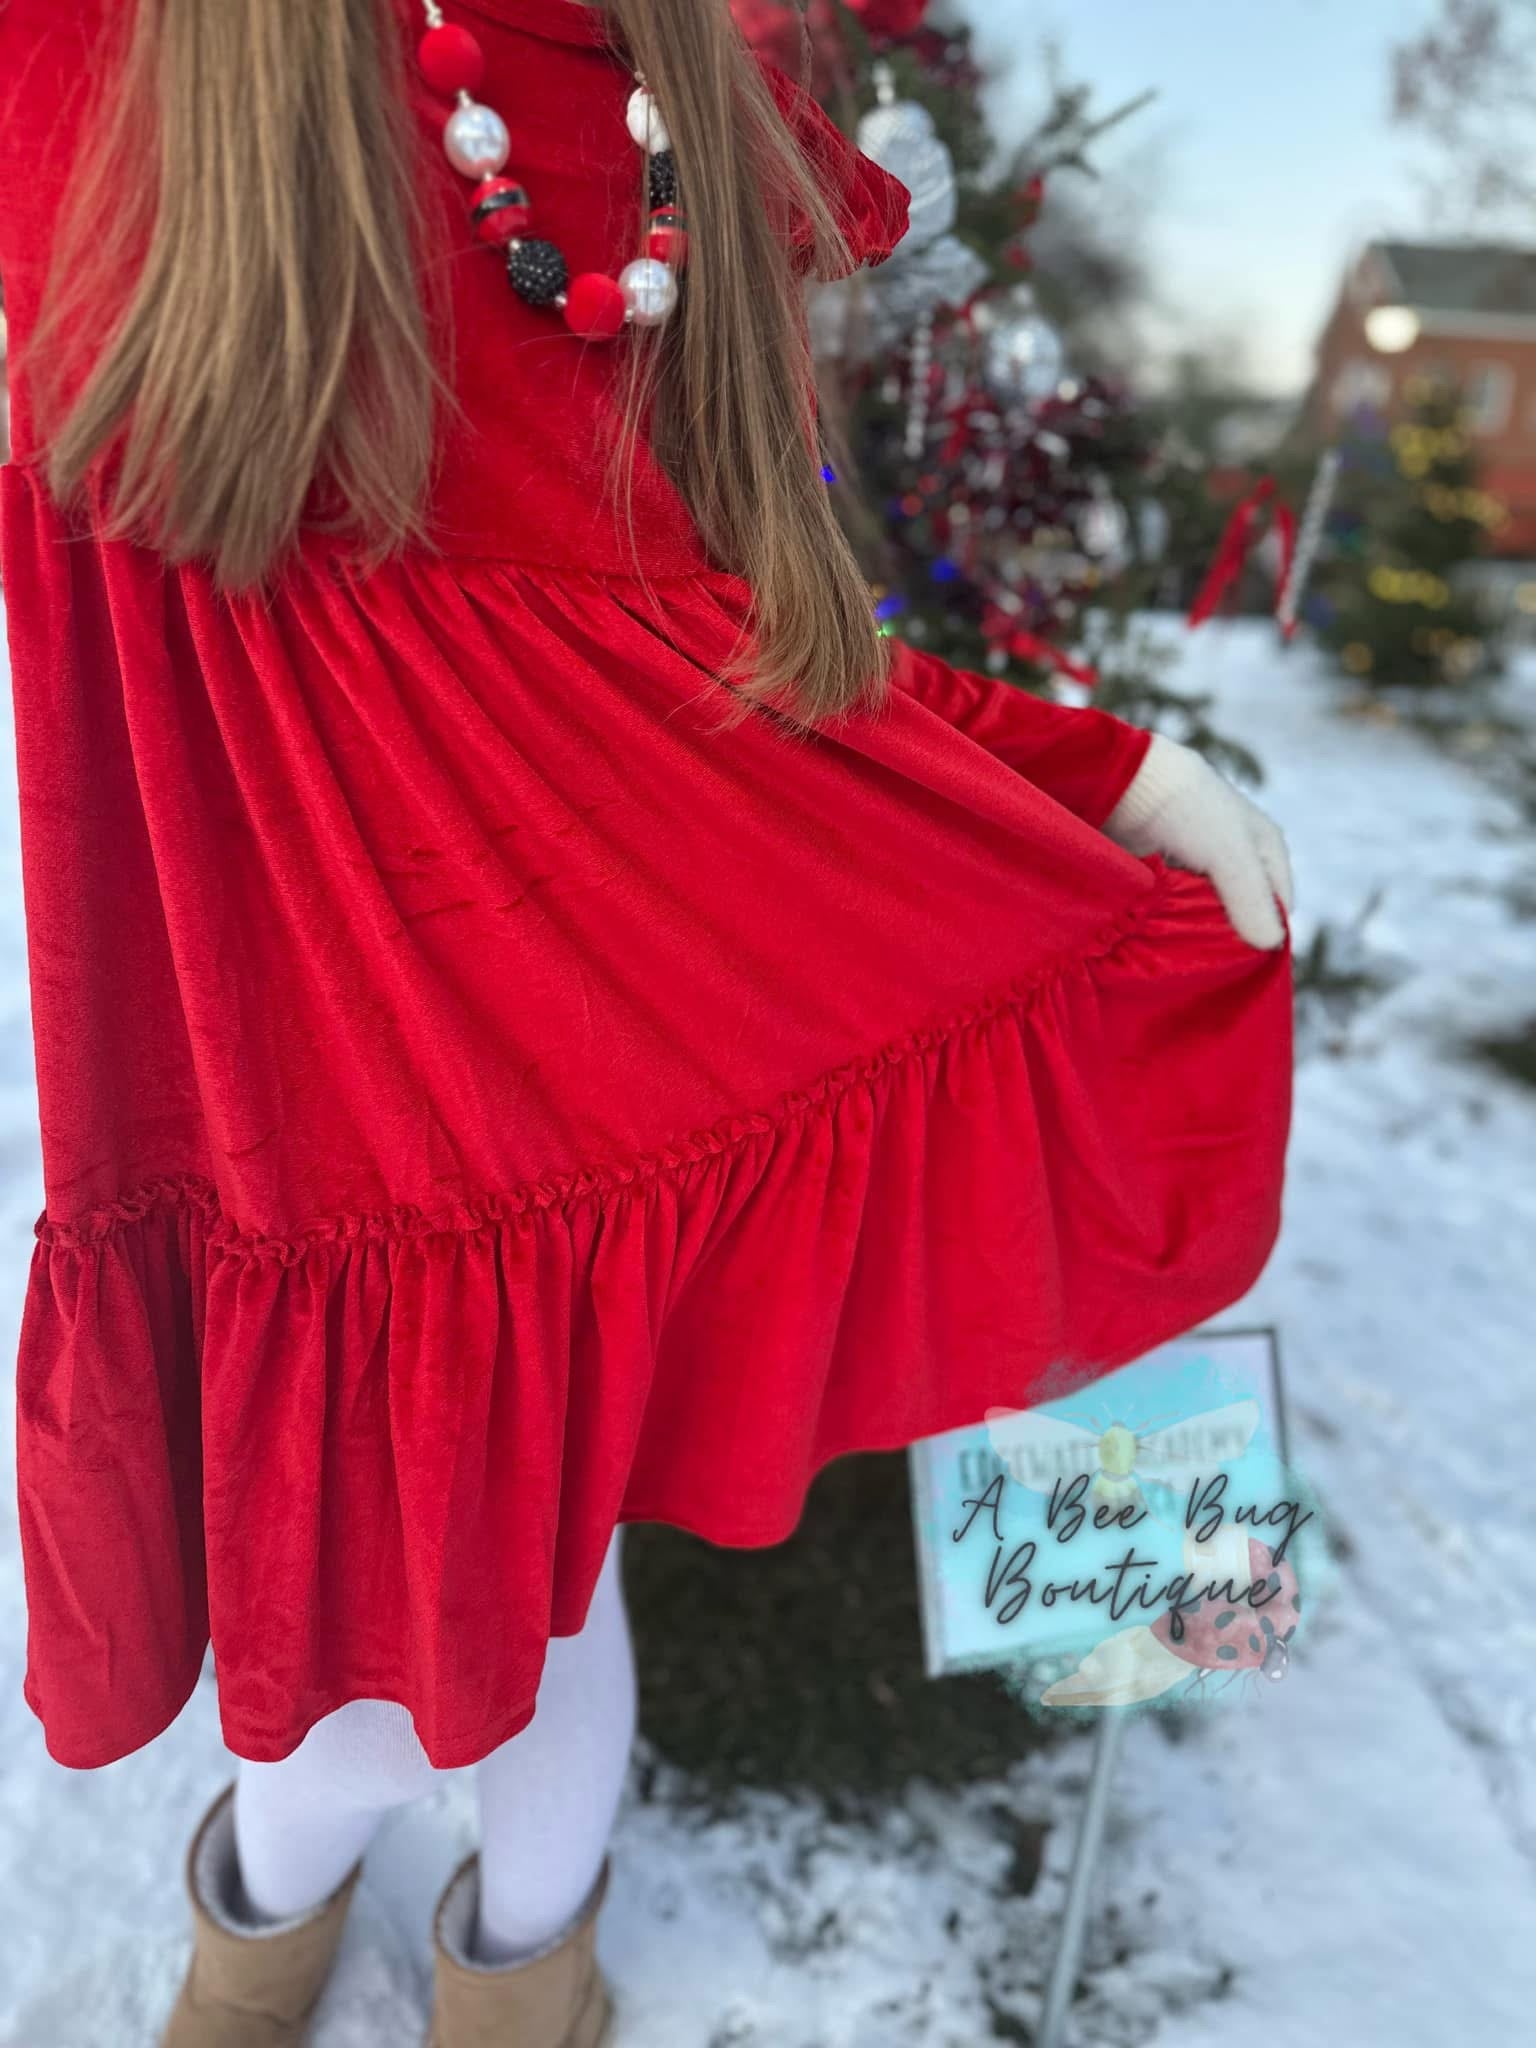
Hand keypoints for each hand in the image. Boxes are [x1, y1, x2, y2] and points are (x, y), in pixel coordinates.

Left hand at [1103, 734, 1292, 950]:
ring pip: (1205, 914)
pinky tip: (1158, 933)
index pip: (1277, 908)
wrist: (1127, 781)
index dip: (1264, 933)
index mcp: (1265, 849)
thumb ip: (1252, 900)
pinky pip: (1174, 909)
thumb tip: (1270, 946)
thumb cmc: (1189, 809)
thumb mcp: (1231, 854)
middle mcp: (1236, 858)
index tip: (1241, 959)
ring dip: (1193, 929)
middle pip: (1241, 914)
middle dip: (1226, 935)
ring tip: (1178, 945)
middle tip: (1206, 956)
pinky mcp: (1163, 874)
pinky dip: (1168, 920)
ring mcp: (1198, 867)